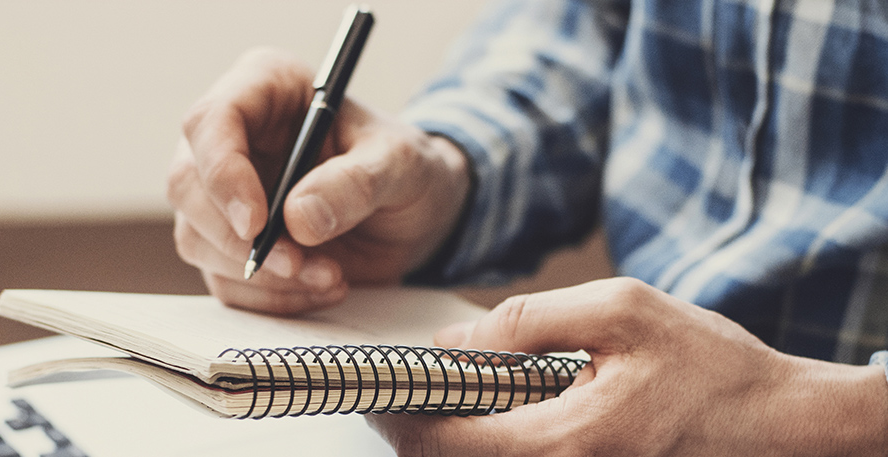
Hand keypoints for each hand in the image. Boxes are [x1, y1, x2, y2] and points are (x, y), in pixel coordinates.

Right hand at [168, 48, 469, 313]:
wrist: (413, 216)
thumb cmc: (406, 168)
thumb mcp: (402, 164)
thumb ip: (357, 183)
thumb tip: (299, 219)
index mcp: (265, 88)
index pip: (211, 122)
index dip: (223, 173)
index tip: (257, 223)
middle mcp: (231, 139)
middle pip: (187, 184)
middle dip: (236, 237)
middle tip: (297, 264)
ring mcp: (222, 194)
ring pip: (196, 239)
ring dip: (261, 275)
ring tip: (330, 276)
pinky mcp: (229, 244)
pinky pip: (222, 281)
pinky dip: (270, 298)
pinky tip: (321, 287)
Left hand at [368, 277, 887, 455]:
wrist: (781, 426)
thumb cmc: (714, 367)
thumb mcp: (621, 310)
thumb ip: (526, 322)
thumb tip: (452, 341)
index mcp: (568, 443)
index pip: (445, 444)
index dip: (398, 411)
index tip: (378, 382)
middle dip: (417, 426)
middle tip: (404, 386)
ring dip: (450, 439)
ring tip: (445, 395)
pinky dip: (487, 444)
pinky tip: (492, 414)